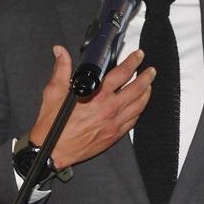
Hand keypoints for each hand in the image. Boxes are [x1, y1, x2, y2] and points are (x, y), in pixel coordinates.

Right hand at [29, 45, 154, 168]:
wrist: (53, 151)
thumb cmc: (53, 125)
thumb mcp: (54, 92)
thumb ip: (61, 69)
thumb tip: (61, 52)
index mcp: (97, 95)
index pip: (122, 73)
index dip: (133, 62)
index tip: (138, 56)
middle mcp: (109, 109)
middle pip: (137, 89)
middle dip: (147, 77)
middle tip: (151, 71)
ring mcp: (114, 123)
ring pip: (139, 105)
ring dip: (146, 93)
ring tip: (149, 85)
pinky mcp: (114, 135)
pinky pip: (133, 121)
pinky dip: (139, 111)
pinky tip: (139, 106)